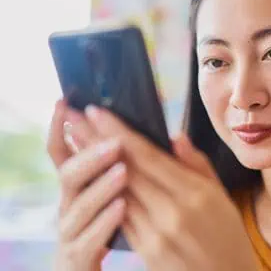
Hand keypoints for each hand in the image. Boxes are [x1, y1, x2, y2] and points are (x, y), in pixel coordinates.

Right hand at [47, 101, 126, 270]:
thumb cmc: (107, 227)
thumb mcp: (113, 193)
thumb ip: (118, 166)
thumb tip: (123, 133)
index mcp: (77, 186)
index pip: (61, 152)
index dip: (59, 128)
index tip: (64, 103)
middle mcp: (68, 204)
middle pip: (69, 174)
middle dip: (89, 154)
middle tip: (115, 141)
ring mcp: (70, 232)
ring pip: (78, 206)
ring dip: (100, 186)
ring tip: (123, 170)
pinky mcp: (76, 258)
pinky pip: (86, 240)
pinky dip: (104, 222)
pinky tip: (122, 208)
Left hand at [78, 105, 257, 270]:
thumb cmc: (229, 235)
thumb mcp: (223, 196)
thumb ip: (197, 165)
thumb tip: (175, 137)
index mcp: (195, 193)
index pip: (148, 156)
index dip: (118, 132)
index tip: (97, 112)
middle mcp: (173, 212)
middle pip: (126, 170)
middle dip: (96, 142)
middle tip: (74, 118)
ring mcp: (156, 234)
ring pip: (118, 193)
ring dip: (93, 165)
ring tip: (75, 143)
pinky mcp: (146, 252)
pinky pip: (121, 217)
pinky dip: (106, 195)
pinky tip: (92, 178)